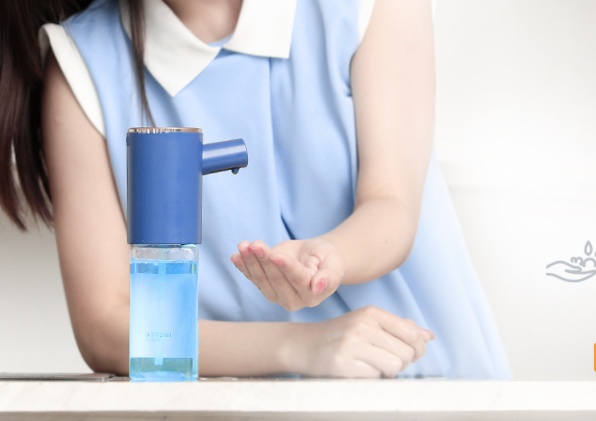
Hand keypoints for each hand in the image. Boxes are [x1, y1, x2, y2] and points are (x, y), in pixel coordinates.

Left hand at [231, 238, 344, 310]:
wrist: (316, 257)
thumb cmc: (327, 258)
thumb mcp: (334, 263)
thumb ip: (330, 276)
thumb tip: (319, 287)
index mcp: (313, 294)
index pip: (297, 279)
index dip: (286, 267)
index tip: (275, 255)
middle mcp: (294, 300)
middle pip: (276, 279)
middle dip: (264, 260)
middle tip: (255, 244)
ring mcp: (277, 296)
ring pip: (261, 279)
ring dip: (250, 262)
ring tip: (244, 245)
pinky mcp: (266, 288)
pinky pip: (252, 277)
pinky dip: (243, 266)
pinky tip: (235, 256)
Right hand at [286, 306, 434, 377]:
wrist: (304, 344)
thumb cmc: (340, 334)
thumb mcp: (368, 323)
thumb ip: (398, 327)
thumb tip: (429, 336)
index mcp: (371, 313)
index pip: (412, 332)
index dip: (418, 348)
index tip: (410, 354)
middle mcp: (363, 325)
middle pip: (406, 353)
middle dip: (401, 362)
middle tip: (385, 361)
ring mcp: (352, 344)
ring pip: (394, 366)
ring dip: (388, 372)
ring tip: (373, 366)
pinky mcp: (343, 363)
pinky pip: (375, 377)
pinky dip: (371, 377)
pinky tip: (358, 369)